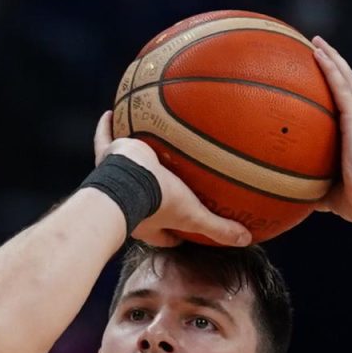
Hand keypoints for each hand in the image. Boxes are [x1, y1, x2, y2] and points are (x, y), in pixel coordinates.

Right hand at [90, 112, 250, 246]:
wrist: (127, 182)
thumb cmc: (158, 202)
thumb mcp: (192, 216)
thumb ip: (217, 228)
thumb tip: (246, 240)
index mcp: (147, 222)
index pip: (162, 234)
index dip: (173, 234)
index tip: (184, 231)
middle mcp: (128, 200)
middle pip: (142, 199)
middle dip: (152, 195)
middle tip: (166, 186)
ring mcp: (116, 176)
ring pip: (123, 169)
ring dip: (130, 160)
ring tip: (140, 147)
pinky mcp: (109, 156)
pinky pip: (105, 139)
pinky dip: (107, 126)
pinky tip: (111, 112)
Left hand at [311, 36, 351, 223]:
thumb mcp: (326, 189)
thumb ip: (309, 183)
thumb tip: (284, 190)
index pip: (348, 102)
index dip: (337, 84)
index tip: (322, 70)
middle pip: (349, 83)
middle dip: (334, 63)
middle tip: (316, 46)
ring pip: (346, 79)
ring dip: (331, 58)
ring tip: (315, 42)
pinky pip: (342, 88)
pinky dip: (330, 69)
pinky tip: (318, 55)